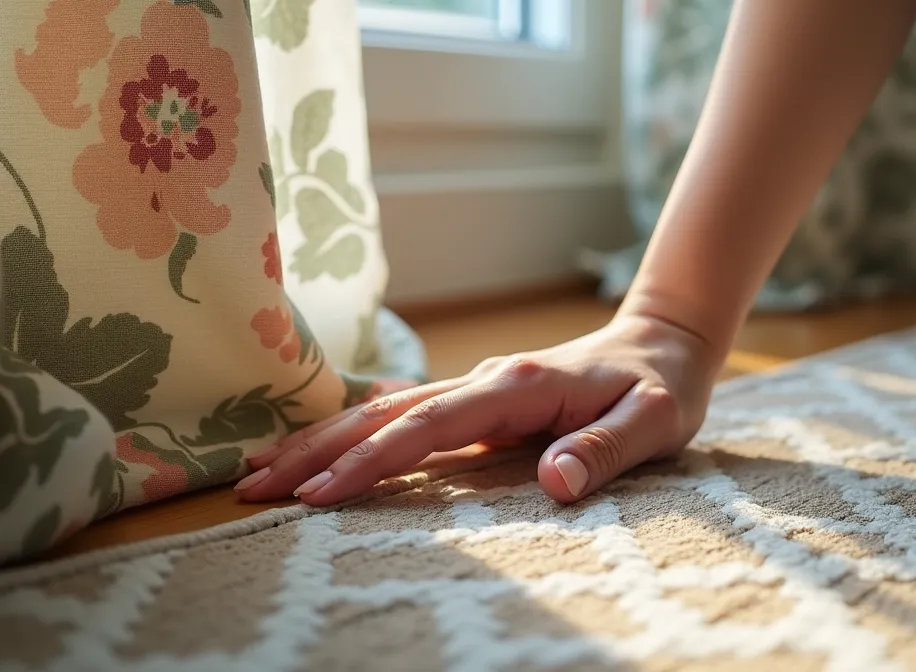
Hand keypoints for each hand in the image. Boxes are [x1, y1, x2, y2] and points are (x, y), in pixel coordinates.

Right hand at [234, 313, 722, 505]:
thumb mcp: (654, 421)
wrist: (662, 342)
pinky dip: (355, 432)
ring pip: (383, 411)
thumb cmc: (660, 387)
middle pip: (384, 415)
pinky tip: (317, 448)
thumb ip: (606, 448)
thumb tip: (551, 481)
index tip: (319, 494)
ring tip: (260, 471)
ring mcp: (476, 390)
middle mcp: (484, 382)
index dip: (371, 460)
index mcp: (516, 387)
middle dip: (317, 450)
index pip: (428, 426)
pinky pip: (404, 417)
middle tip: (253, 487)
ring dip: (322, 440)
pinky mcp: (477, 402)